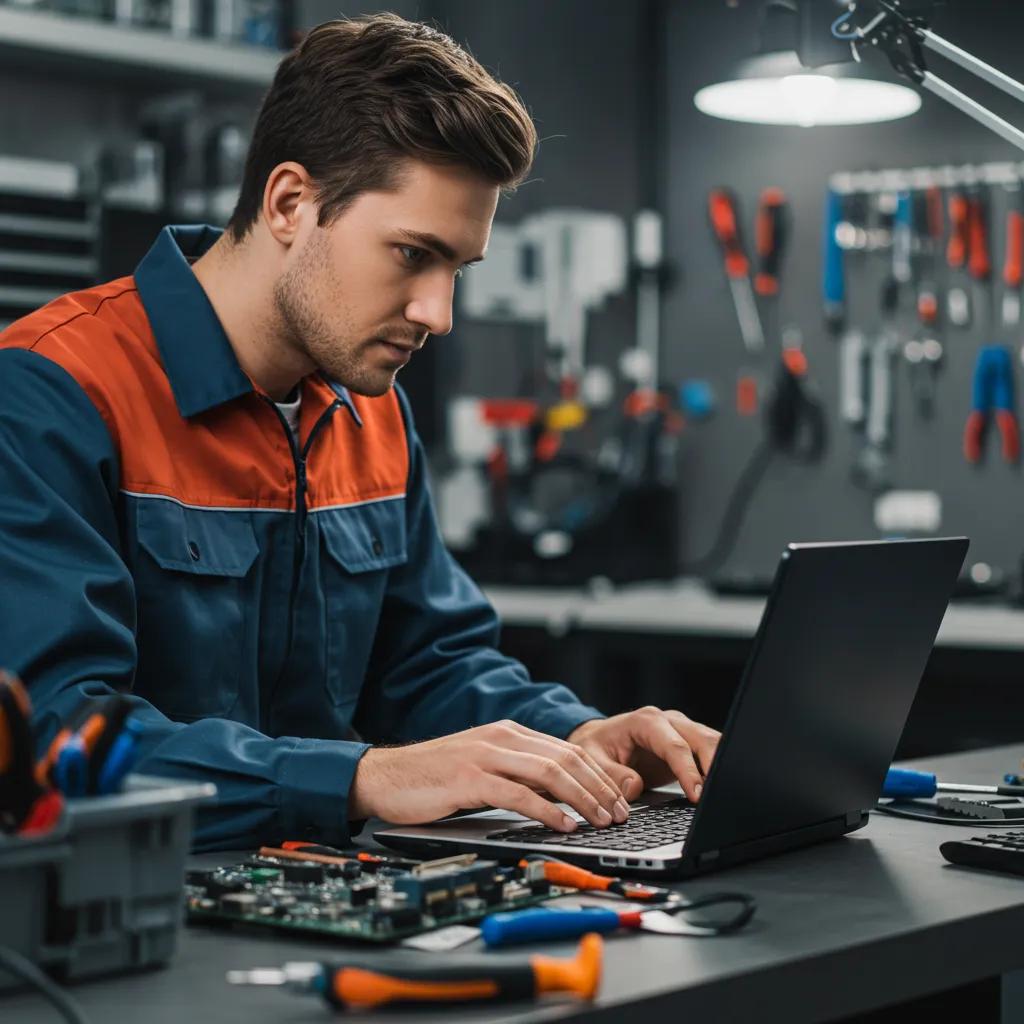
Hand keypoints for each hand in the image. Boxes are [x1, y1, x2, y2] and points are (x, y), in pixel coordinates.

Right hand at [350, 720, 629, 832]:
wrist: (384, 776)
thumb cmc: (433, 777)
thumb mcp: (483, 767)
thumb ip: (517, 773)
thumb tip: (559, 795)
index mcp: (508, 733)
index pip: (568, 750)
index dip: (599, 775)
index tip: (618, 798)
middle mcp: (501, 738)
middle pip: (566, 758)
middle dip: (600, 787)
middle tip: (619, 813)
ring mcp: (485, 756)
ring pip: (549, 773)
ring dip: (582, 798)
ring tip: (601, 820)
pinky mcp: (469, 779)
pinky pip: (518, 794)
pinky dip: (547, 810)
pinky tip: (564, 824)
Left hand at [568, 707, 721, 803]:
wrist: (600, 739)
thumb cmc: (596, 747)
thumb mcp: (592, 760)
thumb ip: (610, 774)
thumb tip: (634, 787)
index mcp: (646, 721)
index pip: (675, 746)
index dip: (688, 771)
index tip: (696, 795)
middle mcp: (669, 721)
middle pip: (703, 739)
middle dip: (716, 765)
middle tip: (720, 796)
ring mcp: (682, 731)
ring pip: (713, 744)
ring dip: (721, 766)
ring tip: (725, 794)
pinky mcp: (689, 745)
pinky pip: (710, 754)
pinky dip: (718, 770)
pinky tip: (720, 789)